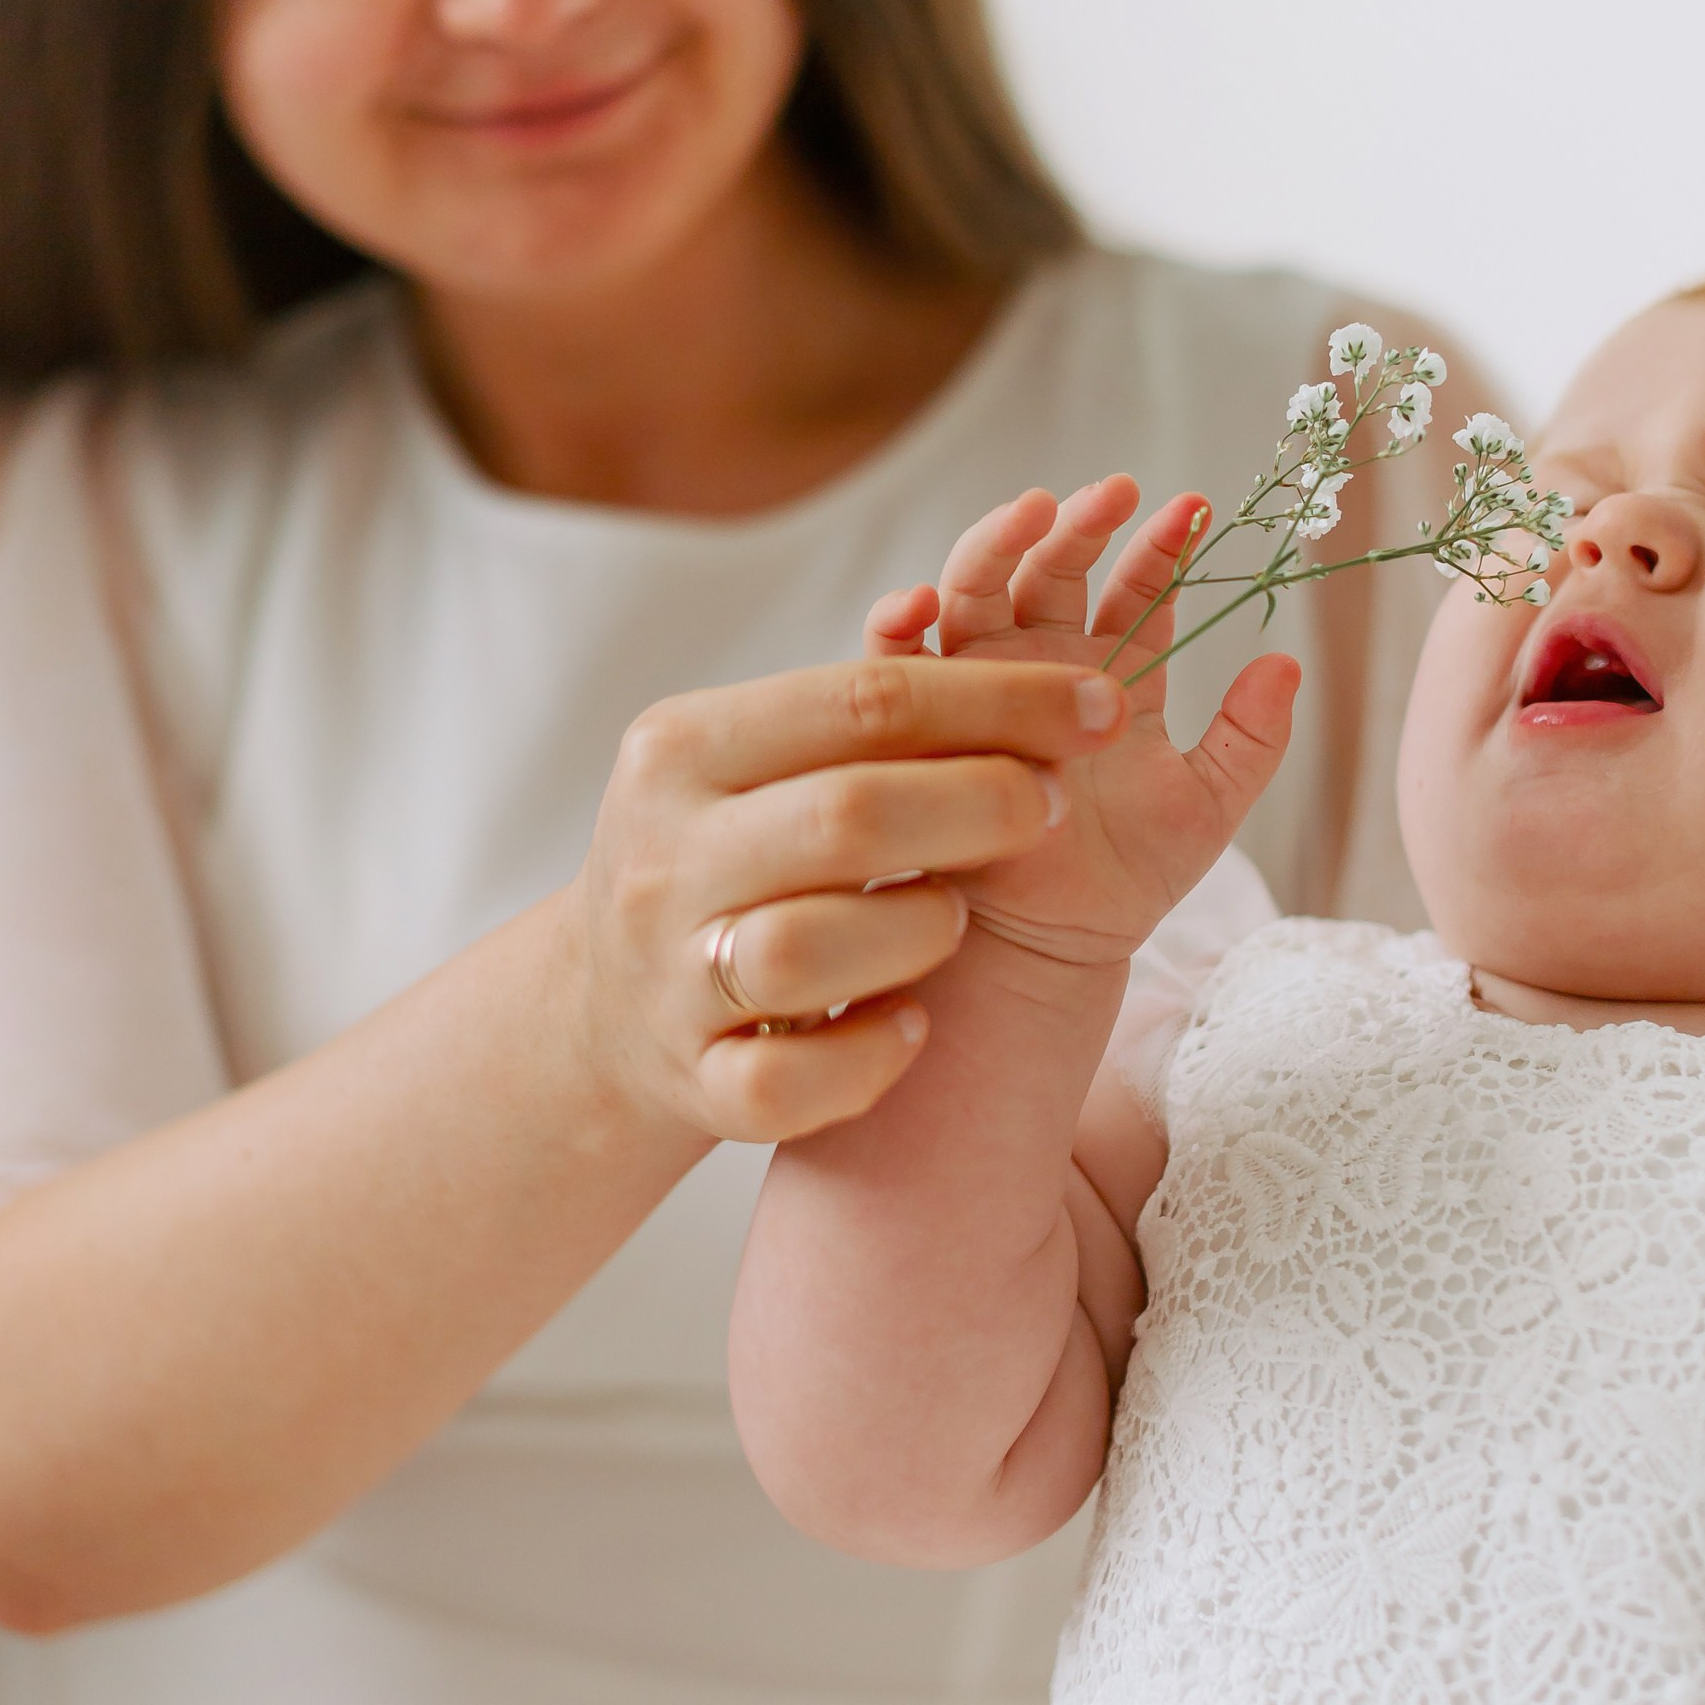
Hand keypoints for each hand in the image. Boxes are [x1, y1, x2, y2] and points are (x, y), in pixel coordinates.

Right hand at [568, 655, 1126, 1149]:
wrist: (604, 1004)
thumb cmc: (727, 852)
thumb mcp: (755, 760)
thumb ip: (862, 709)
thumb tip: (977, 622)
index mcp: (683, 747)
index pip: (860, 701)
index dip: (1000, 700)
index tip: (1100, 705)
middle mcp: (667, 855)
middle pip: (847, 814)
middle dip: (981, 805)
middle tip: (1057, 806)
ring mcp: (670, 975)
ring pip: (808, 948)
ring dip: (918, 929)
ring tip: (958, 916)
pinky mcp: (690, 1080)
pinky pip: (783, 1083)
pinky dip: (867, 1058)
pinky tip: (912, 1026)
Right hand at [864, 475, 1299, 972]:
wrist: (1052, 951)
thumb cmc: (1127, 879)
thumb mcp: (1209, 805)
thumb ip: (1252, 738)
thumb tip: (1288, 662)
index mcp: (1110, 673)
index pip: (1137, 589)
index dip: (1163, 547)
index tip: (1195, 508)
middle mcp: (1041, 666)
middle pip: (1053, 569)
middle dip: (1081, 524)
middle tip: (1116, 490)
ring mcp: (980, 688)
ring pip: (977, 591)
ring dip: (997, 544)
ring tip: (1033, 510)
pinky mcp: (926, 723)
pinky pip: (897, 662)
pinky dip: (899, 624)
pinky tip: (921, 601)